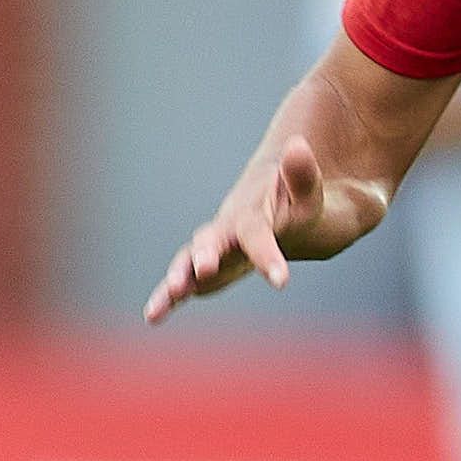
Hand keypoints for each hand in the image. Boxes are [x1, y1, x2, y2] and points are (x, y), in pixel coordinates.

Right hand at [145, 136, 373, 321]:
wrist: (274, 202)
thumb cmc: (294, 200)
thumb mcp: (307, 191)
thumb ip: (302, 174)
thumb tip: (298, 145)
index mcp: (252, 214)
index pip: (257, 234)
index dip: (267, 256)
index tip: (281, 281)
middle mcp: (224, 229)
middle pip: (210, 241)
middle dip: (205, 254)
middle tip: (204, 268)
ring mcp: (212, 249)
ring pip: (188, 263)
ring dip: (176, 281)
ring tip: (157, 307)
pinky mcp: (205, 268)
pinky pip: (186, 283)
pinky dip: (168, 298)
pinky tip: (153, 316)